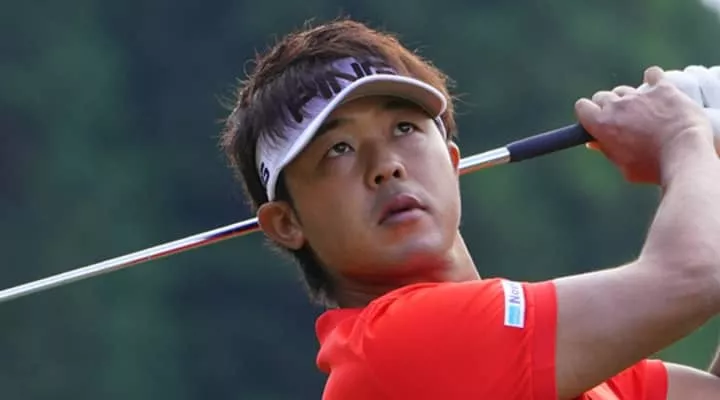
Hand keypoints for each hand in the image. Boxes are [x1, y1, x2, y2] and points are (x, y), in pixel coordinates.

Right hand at [576, 66, 713, 184]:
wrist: (685, 154)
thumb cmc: (653, 167)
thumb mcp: (624, 167)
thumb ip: (607, 151)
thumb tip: (593, 143)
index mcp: (602, 124)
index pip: (582, 107)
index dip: (588, 113)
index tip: (596, 121)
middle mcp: (617, 106)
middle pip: (602, 96)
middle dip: (608, 107)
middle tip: (622, 121)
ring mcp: (639, 95)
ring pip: (625, 90)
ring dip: (630, 99)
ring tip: (644, 113)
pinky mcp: (662, 89)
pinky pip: (653, 75)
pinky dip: (653, 80)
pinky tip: (657, 89)